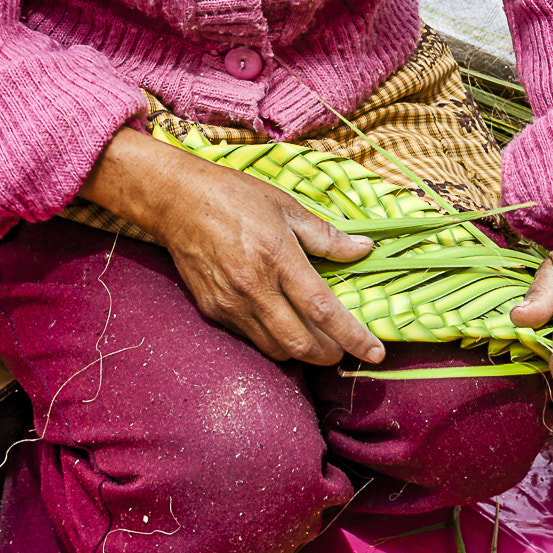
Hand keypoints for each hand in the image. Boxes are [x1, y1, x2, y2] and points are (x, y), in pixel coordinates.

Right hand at [82, 131, 383, 366]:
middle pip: (300, 344)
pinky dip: (273, 339)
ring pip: (275, 349)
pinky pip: (251, 338)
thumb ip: (326, 236)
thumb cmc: (235, 197)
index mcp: (278, 258)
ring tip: (316, 338)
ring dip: (301, 351)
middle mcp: (254, 288)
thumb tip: (364, 250)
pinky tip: (281, 322)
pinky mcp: (213, 311)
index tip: (375, 353)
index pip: (323, 311)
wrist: (177, 201)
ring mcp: (230, 304)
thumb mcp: (286, 207)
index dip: (353, 337)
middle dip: (329, 355)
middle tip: (344, 349)